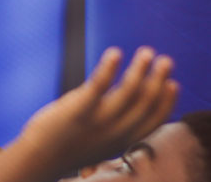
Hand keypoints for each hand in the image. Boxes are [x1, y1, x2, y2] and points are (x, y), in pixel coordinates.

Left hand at [17, 47, 177, 177]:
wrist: (37, 159)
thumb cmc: (65, 148)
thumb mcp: (97, 145)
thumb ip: (113, 133)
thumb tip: (122, 117)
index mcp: (123, 141)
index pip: (154, 120)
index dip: (166, 101)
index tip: (173, 83)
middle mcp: (116, 133)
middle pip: (145, 102)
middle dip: (158, 79)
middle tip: (165, 59)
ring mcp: (97, 122)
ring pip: (128, 92)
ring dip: (141, 69)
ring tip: (148, 52)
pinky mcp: (77, 110)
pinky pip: (98, 86)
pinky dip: (109, 68)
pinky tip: (115, 52)